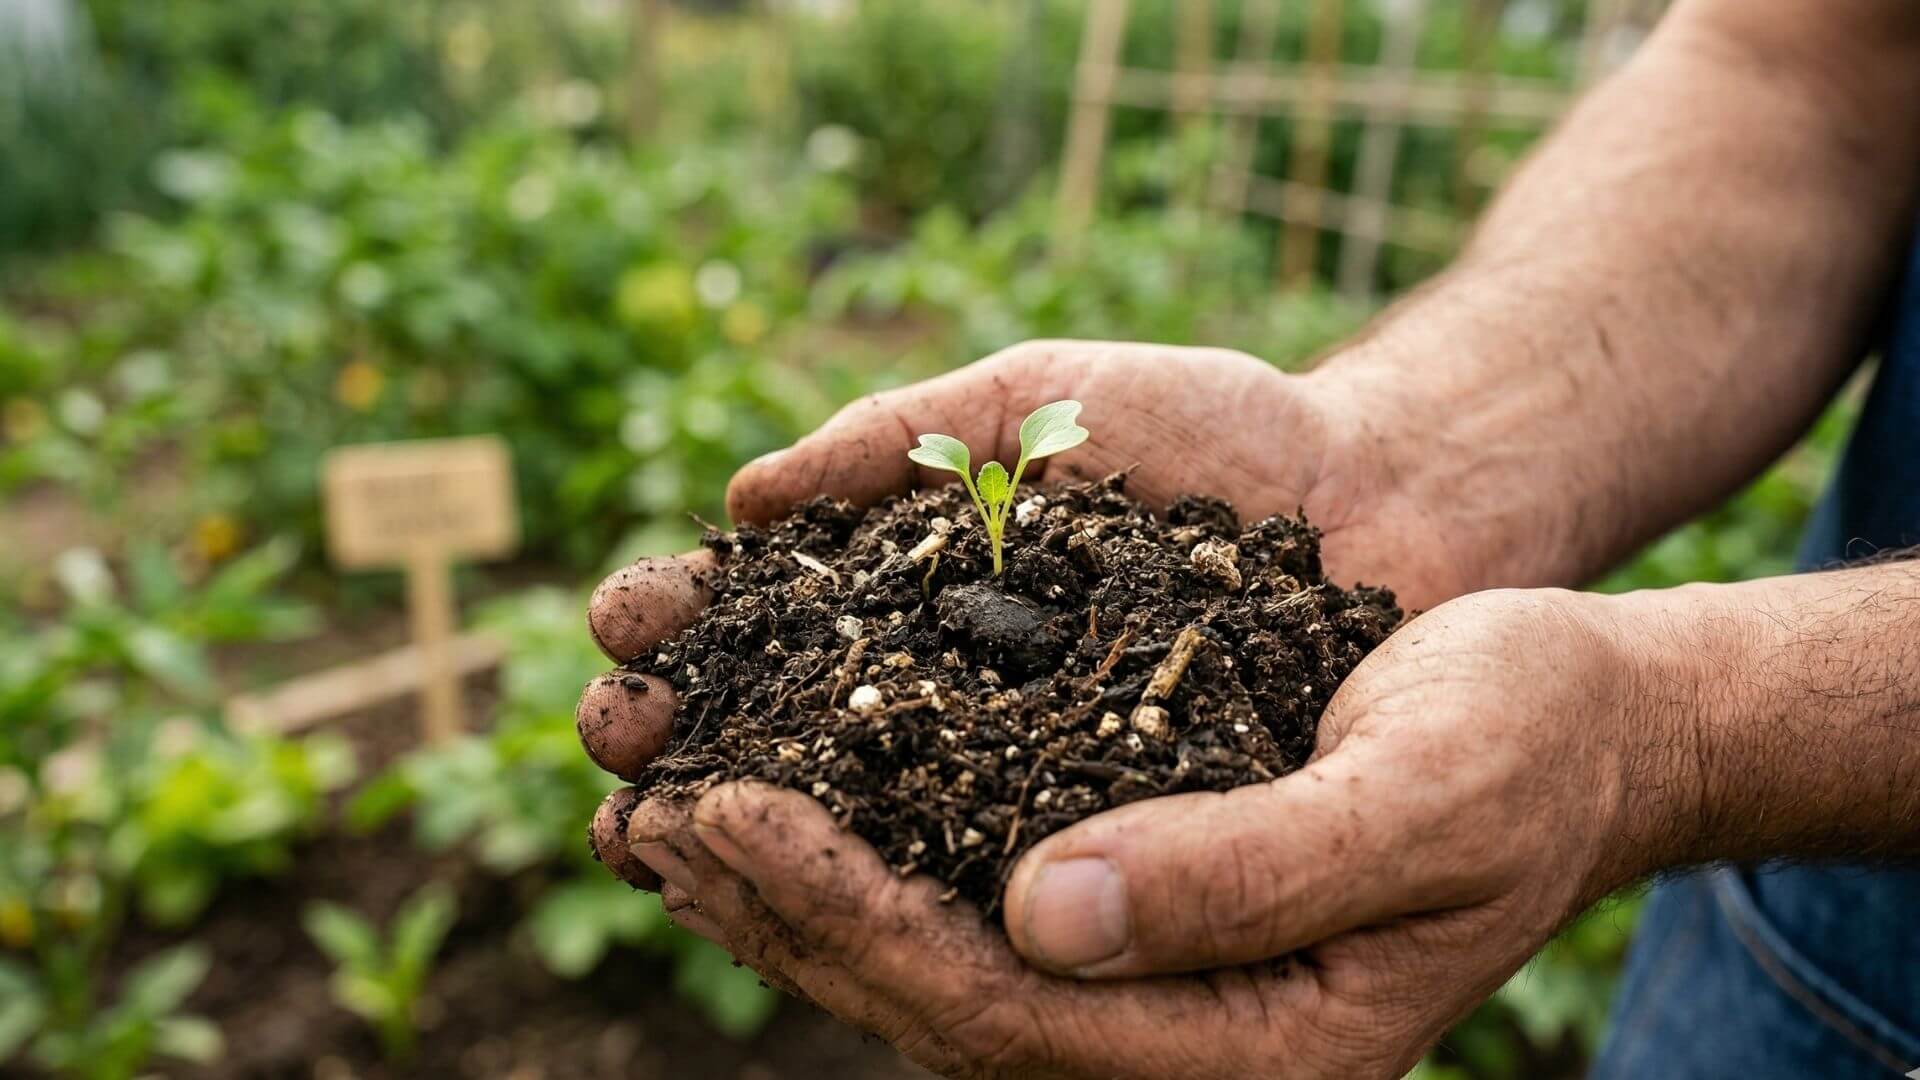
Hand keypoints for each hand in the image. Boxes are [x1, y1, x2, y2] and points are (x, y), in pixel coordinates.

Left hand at [580, 342, 1630, 1074]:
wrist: (1574, 721)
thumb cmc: (1520, 744)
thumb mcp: (1417, 796)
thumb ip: (1248, 872)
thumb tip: (1044, 915)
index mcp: (1243, 1050)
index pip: (1000, 1008)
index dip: (846, 915)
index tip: (724, 811)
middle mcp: (1170, 1035)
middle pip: (927, 989)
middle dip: (774, 902)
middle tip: (643, 806)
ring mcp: (1141, 974)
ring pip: (920, 943)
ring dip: (782, 877)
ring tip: (655, 797)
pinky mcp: (1122, 895)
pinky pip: (955, 880)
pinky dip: (852, 829)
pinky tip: (767, 770)